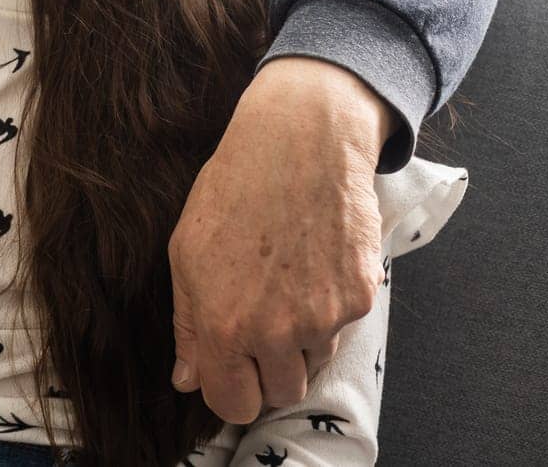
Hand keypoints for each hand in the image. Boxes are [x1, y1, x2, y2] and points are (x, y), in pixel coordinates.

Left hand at [167, 57, 393, 423]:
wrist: (300, 144)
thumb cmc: (233, 192)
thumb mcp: (186, 253)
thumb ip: (188, 325)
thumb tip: (187, 380)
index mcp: (225, 325)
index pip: (233, 404)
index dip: (231, 390)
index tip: (231, 369)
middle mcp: (276, 332)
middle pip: (280, 394)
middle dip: (268, 370)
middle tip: (261, 323)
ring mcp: (324, 318)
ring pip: (314, 363)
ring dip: (301, 341)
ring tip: (286, 282)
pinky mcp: (361, 298)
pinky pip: (343, 329)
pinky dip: (330, 309)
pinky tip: (313, 265)